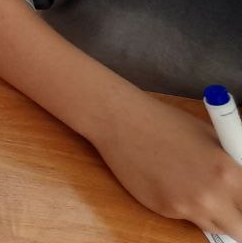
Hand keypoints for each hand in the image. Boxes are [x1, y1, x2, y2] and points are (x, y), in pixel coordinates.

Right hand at [91, 96, 241, 237]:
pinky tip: (171, 182)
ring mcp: (185, 206)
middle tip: (235, 211)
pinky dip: (184, 206)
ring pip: (215, 227)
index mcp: (230, 172)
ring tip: (199, 189)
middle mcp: (211, 195)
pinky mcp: (164, 209)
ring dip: (214, 216)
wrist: (122, 122)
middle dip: (240, 222)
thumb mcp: (214, 139)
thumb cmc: (166, 123)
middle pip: (241, 231)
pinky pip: (185, 217)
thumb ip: (234, 166)